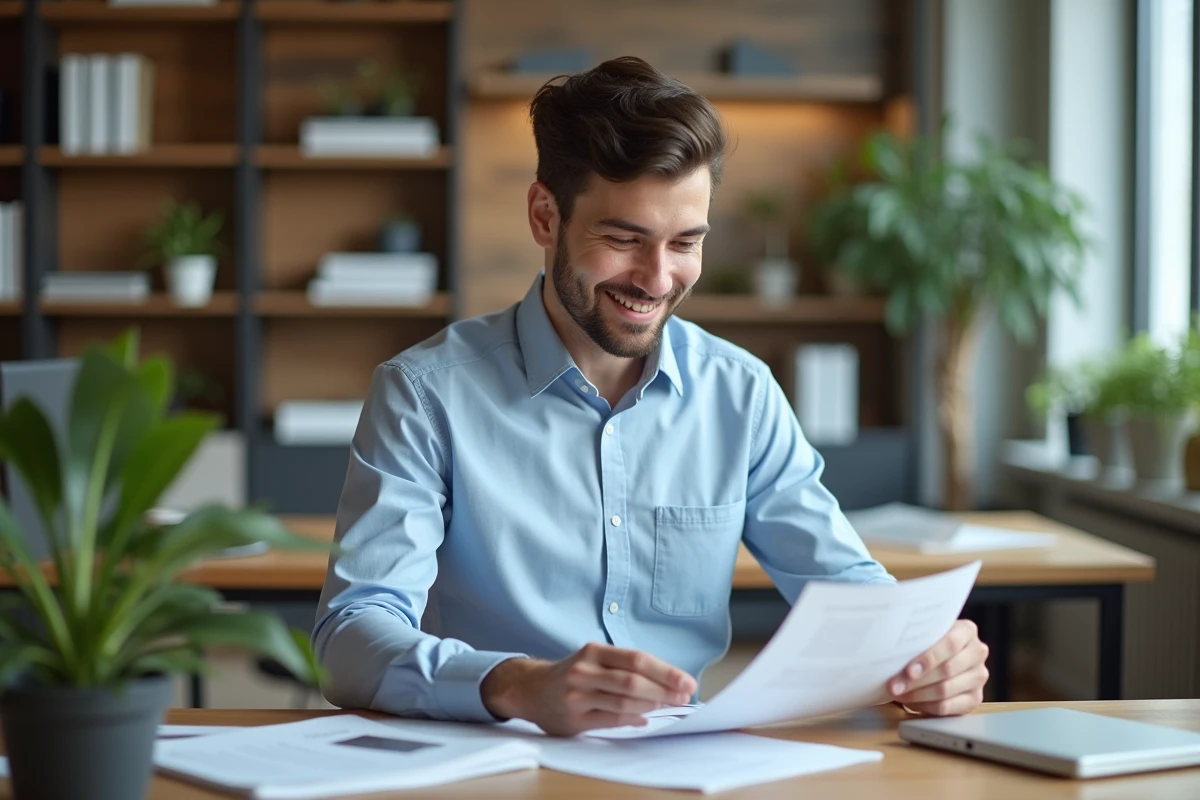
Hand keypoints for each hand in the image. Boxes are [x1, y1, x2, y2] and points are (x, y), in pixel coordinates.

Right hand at [480, 642, 696, 736]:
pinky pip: (611, 720)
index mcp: (593, 651)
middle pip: (632, 681)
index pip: (636, 659)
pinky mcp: (574, 719)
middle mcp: (584, 671)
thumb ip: (625, 669)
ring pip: (623, 703)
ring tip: (668, 705)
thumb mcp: (594, 660)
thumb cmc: (571, 674)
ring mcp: (577, 696)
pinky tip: (645, 718)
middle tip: (684, 696)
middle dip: (664, 690)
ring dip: (651, 706)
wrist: (530, 689)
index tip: (687, 681)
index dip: (666, 671)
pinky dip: (632, 720)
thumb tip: (665, 686)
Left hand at [888, 619, 988, 715]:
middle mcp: (977, 652)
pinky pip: (947, 706)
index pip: (950, 644)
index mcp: (967, 631)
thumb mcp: (925, 634)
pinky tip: (911, 702)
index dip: (929, 658)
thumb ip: (917, 639)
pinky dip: (925, 706)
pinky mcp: (975, 698)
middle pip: (947, 670)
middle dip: (916, 680)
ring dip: (917, 694)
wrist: (940, 656)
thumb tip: (893, 651)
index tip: (908, 670)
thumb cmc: (927, 643)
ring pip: (946, 690)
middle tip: (894, 686)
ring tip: (898, 693)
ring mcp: (978, 676)